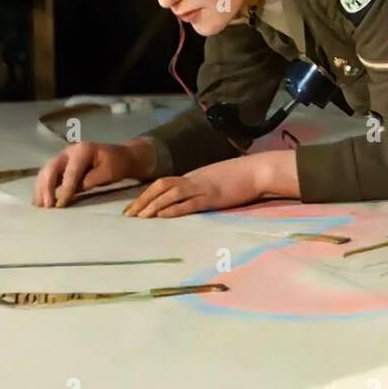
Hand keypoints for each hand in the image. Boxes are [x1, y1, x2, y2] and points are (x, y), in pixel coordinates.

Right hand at [33, 139, 150, 207]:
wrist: (121, 157)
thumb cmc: (117, 164)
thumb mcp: (108, 173)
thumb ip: (90, 181)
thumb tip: (72, 193)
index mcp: (82, 150)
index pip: (71, 171)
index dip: (65, 188)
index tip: (61, 204)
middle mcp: (68, 152)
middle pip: (51, 168)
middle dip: (47, 188)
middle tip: (46, 206)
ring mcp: (63, 158)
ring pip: (46, 172)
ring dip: (40, 189)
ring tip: (39, 206)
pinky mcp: (60, 166)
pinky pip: (47, 176)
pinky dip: (42, 188)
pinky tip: (39, 201)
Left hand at [122, 156, 266, 217]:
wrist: (259, 170)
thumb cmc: (241, 175)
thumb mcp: (216, 178)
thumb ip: (201, 185)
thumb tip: (190, 196)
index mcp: (193, 176)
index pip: (163, 184)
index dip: (145, 196)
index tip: (134, 208)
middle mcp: (193, 180)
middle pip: (160, 187)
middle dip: (142, 201)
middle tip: (128, 216)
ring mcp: (202, 188)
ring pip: (170, 194)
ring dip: (152, 206)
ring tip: (139, 218)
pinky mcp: (212, 197)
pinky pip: (189, 203)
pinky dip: (173, 209)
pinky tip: (161, 216)